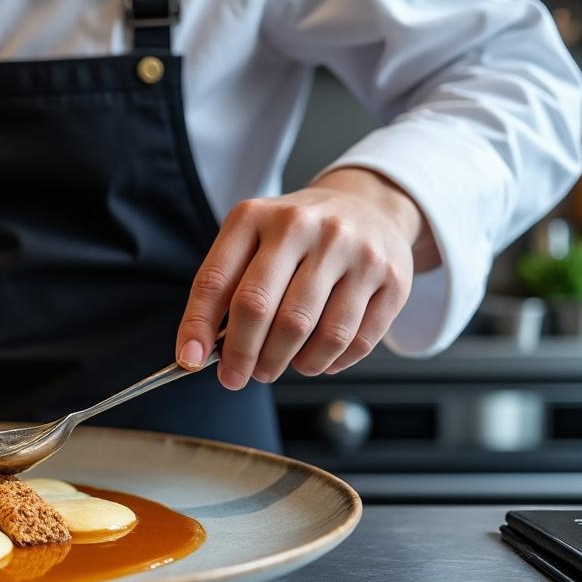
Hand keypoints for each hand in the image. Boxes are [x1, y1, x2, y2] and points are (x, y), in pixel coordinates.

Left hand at [175, 168, 438, 388]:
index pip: (216, 281)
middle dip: (244, 355)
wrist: (367, 205)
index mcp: (255, 217)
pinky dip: (330, 362)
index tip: (190, 361)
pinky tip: (318, 359)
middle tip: (239, 376)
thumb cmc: (295, 235)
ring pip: (312, 332)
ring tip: (279, 366)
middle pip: (262, 309)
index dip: (198, 328)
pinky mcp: (392, 278)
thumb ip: (222, 290)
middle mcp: (304, 226)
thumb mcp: (250, 241)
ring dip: (289, 364)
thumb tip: (197, 353)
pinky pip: (356, 340)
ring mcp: (353, 250)